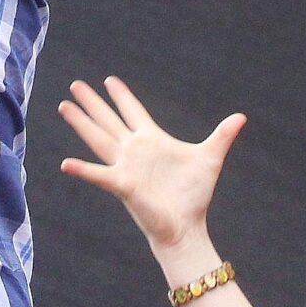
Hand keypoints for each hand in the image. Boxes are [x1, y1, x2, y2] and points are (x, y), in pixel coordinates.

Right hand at [57, 76, 246, 256]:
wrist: (186, 226)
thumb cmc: (195, 195)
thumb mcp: (210, 158)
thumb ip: (222, 135)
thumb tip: (241, 117)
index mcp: (153, 140)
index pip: (134, 112)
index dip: (122, 96)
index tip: (110, 80)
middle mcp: (134, 150)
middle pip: (109, 120)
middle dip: (93, 103)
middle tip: (75, 84)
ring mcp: (126, 167)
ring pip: (98, 139)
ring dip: (81, 123)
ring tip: (64, 106)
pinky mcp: (123, 185)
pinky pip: (99, 175)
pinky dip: (83, 170)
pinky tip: (66, 164)